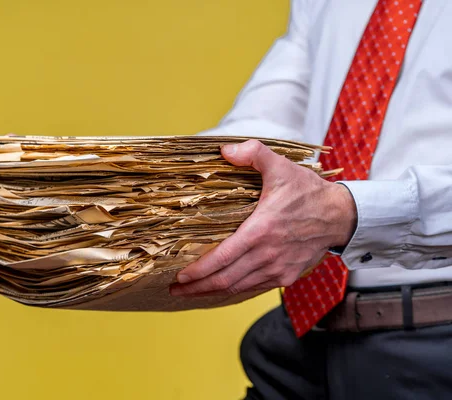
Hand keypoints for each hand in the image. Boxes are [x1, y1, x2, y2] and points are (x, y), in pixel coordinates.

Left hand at [170, 139, 356, 296]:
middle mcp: (267, 255)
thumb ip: (252, 153)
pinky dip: (233, 289)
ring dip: (212, 292)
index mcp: (261, 231)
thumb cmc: (308, 192)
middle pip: (224, 280)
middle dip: (196, 288)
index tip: (179, 276)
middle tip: (175, 289)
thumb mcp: (280, 166)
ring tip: (191, 291)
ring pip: (237, 288)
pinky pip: (253, 287)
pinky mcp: (285, 276)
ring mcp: (277, 269)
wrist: (340, 216)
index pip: (222, 258)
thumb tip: (223, 150)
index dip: (198, 271)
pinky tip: (219, 287)